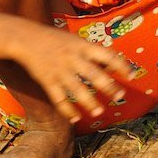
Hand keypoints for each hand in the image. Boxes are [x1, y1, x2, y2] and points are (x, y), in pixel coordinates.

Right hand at [15, 26, 133, 123]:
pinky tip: (75, 119)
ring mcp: (60, 71)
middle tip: (120, 96)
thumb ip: (93, 52)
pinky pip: (59, 99)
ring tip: (99, 112)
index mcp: (82, 46)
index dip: (121, 65)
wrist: (26, 38)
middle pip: (94, 74)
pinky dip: (67, 110)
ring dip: (89, 103)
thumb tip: (114, 64)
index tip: (131, 75)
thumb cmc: (56, 39)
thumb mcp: (76, 40)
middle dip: (109, 87)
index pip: (107, 55)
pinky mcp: (47, 81)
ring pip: (77, 90)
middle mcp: (73, 59)